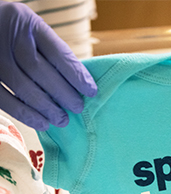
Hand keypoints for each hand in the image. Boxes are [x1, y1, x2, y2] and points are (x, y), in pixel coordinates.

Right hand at [0, 1, 96, 130]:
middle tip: (77, 108)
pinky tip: (42, 123)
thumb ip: (50, 52)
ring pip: (23, 88)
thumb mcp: (33, 30)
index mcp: (27, 23)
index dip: (77, 75)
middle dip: (63, 94)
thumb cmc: (15, 32)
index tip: (91, 91)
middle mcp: (8, 39)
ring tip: (62, 119)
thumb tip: (78, 84)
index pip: (57, 52)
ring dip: (47, 109)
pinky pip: (5, 100)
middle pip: (40, 71)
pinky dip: (26, 115)